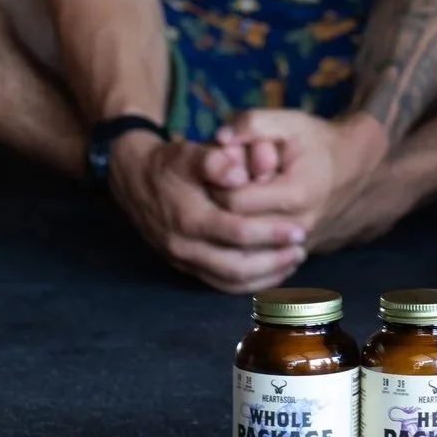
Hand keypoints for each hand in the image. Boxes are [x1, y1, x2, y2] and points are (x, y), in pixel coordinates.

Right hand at [109, 133, 307, 293]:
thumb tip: (238, 173)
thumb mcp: (187, 153)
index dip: (270, 234)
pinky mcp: (185, 267)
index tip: (299, 230)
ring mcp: (183, 260)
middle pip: (236, 266)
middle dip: (274, 261)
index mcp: (188, 218)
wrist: (133, 181)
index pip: (236, 234)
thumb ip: (214, 160)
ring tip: (294, 260)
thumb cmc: (169, 164)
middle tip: (302, 249)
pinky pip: (220, 284)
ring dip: (265, 276)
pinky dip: (248, 283)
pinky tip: (272, 272)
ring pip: (229, 282)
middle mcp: (184, 246)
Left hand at [203, 109, 390, 250]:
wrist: (354, 173)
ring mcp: (296, 247)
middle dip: (223, 203)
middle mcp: (296, 229)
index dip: (220, 182)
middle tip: (228, 182)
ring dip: (232, 223)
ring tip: (239, 197)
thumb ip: (255, 124)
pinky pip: (256, 257)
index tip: (225, 166)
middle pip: (235, 225)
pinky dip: (244, 240)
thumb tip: (221, 138)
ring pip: (242, 246)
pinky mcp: (293, 255)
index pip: (234, 201)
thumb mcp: (291, 123)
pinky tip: (247, 216)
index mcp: (296, 196)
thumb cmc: (318, 145)